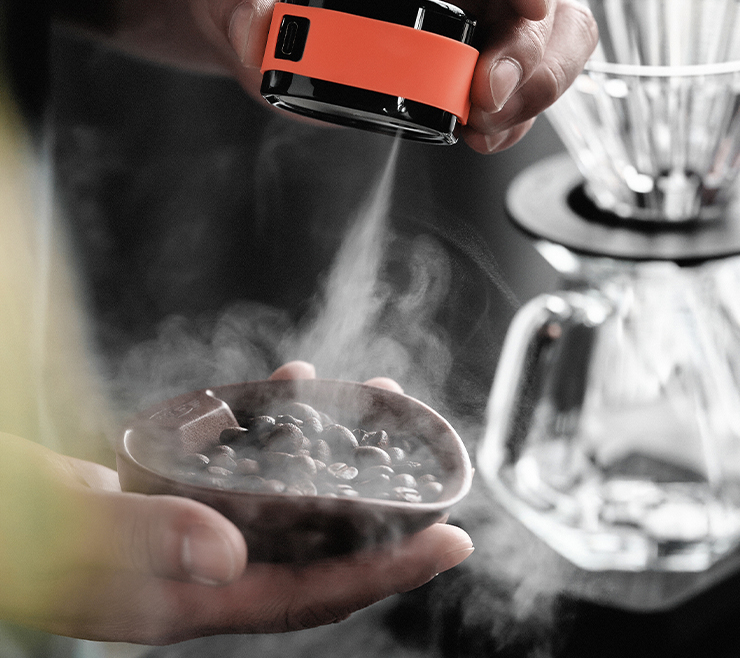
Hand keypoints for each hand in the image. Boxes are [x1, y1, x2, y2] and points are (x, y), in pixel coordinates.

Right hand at [0, 361, 471, 643]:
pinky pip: (240, 457)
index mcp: (189, 599)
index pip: (311, 593)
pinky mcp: (170, 486)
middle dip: (375, 500)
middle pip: (311, 540)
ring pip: (280, 492)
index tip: (451, 540)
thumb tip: (229, 552)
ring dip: (329, 450)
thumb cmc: (10, 531)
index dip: (387, 571)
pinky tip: (287, 386)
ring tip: (369, 402)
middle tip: (422, 451)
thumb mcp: (67, 535)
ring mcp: (186, 524)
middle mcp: (200, 566)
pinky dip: (271, 422)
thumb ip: (143, 540)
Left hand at [190, 0, 597, 152]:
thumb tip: (270, 52)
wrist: (245, 0)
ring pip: (542, 44)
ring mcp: (462, 5)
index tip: (529, 3)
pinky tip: (474, 134)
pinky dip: (504, 117)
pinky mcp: (454, 56)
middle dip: (531, 50)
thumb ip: (248, 1)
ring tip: (481, 126)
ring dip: (529, 91)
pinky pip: (506, 85)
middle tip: (488, 96)